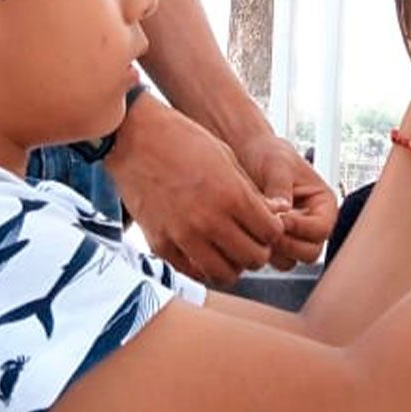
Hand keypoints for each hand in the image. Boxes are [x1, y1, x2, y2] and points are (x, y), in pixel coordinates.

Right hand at [106, 96, 284, 285]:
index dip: (274, 231)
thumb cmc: (183, 140)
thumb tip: (276, 215)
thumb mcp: (226, 158)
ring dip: (233, 263)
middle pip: (253, 259)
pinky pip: (192, 271)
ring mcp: (183, 236)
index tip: (266, 225)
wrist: (134, 137)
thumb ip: (250, 192)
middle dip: (258, 250)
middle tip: (251, 239)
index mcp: (231, 195)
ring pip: (225, 274)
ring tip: (228, 247)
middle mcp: (209, 221)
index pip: (271, 234)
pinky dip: (203, 265)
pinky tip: (203, 248)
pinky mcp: (160, 244)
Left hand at [237, 133, 337, 268]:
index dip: (302, 227)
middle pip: (310, 252)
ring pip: (291, 260)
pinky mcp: (275, 242)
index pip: (322, 229)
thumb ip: (281, 188)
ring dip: (273, 250)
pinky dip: (261, 250)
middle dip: (287, 243)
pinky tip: (249, 231)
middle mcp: (312, 223)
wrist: (247, 154)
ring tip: (257, 226)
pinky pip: (272, 259)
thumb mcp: (277, 164)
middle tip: (267, 227)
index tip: (281, 218)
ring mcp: (293, 236)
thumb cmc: (268, 153)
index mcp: (323, 204)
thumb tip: (282, 211)